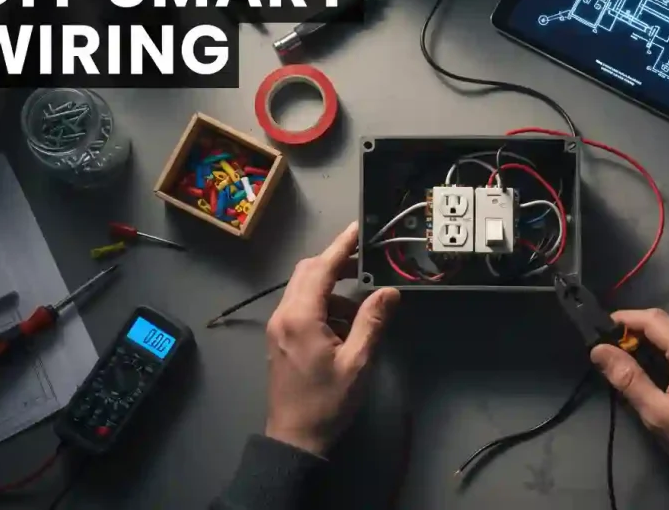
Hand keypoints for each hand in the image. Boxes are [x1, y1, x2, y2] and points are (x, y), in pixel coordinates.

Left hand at [264, 222, 400, 456]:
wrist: (294, 439)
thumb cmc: (327, 402)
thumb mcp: (358, 362)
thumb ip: (372, 321)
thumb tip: (389, 291)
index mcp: (300, 317)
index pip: (321, 268)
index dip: (341, 246)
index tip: (358, 229)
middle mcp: (283, 315)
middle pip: (308, 272)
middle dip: (337, 263)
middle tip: (367, 262)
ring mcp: (279, 327)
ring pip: (304, 290)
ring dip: (333, 289)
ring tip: (363, 308)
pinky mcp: (281, 338)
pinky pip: (302, 307)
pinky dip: (324, 306)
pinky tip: (346, 325)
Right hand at [590, 309, 668, 491]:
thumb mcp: (658, 416)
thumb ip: (628, 379)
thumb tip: (599, 350)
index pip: (655, 321)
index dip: (625, 319)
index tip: (601, 328)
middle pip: (668, 324)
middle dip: (637, 332)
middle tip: (612, 348)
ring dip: (654, 341)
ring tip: (630, 358)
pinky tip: (658, 367)